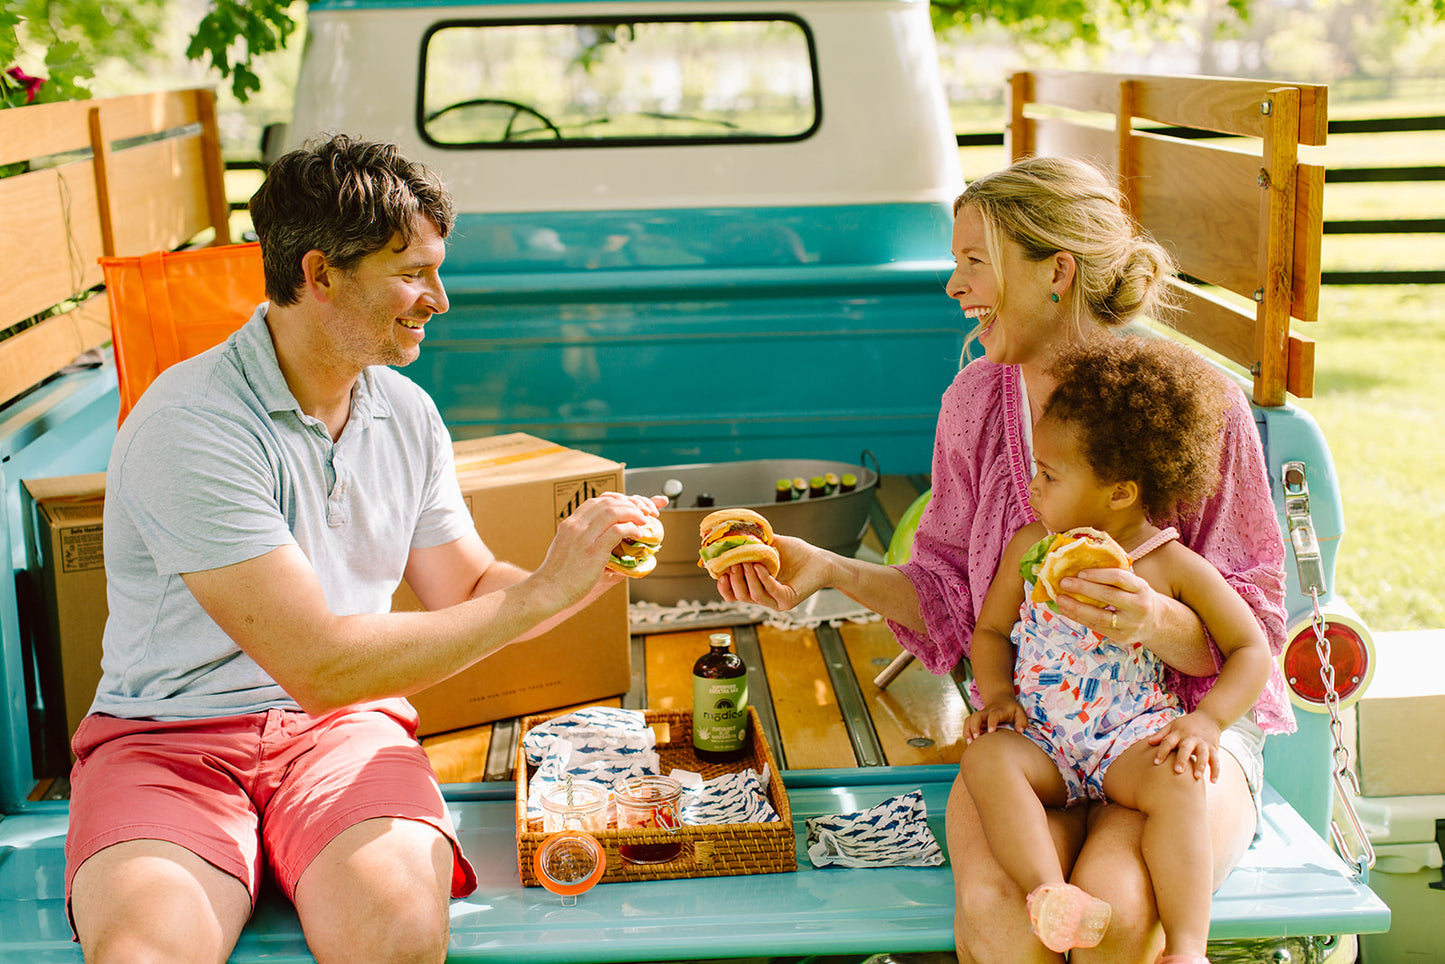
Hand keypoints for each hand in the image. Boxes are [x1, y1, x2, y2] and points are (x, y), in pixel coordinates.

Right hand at [536, 491, 663, 605]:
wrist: (547, 591)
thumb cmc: (558, 576)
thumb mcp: (566, 550)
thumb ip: (581, 541)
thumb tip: (601, 542)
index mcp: (570, 524)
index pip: (597, 501)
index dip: (617, 501)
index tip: (629, 508)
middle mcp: (576, 525)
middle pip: (608, 502)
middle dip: (629, 504)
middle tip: (642, 513)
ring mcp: (584, 537)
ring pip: (614, 511)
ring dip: (633, 513)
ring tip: (643, 520)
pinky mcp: (593, 551)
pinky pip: (618, 531)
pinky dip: (631, 529)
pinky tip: (638, 535)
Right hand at [716, 534, 828, 609]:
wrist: (820, 560)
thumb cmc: (797, 553)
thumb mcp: (771, 544)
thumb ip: (753, 540)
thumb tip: (733, 529)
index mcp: (757, 586)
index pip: (733, 594)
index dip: (724, 586)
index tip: (719, 573)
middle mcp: (765, 597)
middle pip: (740, 596)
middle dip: (734, 581)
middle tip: (734, 565)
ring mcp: (776, 601)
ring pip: (754, 596)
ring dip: (748, 579)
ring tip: (747, 563)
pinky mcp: (788, 601)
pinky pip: (771, 592)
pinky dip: (764, 579)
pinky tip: (761, 567)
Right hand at [963, 698, 1028, 742]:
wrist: (1000, 699)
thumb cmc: (1011, 709)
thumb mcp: (1020, 712)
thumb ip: (1021, 721)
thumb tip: (1020, 732)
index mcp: (999, 710)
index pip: (993, 715)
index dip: (991, 722)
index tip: (991, 731)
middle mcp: (986, 712)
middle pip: (977, 716)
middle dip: (975, 726)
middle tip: (976, 738)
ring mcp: (980, 716)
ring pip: (969, 719)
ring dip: (968, 731)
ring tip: (970, 743)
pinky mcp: (976, 720)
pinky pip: (967, 724)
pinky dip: (966, 733)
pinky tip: (969, 743)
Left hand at [1055, 565, 1165, 645]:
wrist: (1156, 622)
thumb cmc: (1137, 596)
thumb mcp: (1134, 584)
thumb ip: (1115, 578)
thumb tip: (1080, 566)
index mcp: (1142, 588)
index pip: (1120, 578)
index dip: (1099, 575)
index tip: (1080, 572)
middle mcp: (1139, 606)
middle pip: (1108, 596)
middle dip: (1083, 588)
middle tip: (1064, 582)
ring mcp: (1131, 624)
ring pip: (1099, 616)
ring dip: (1076, 607)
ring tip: (1060, 599)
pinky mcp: (1122, 637)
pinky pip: (1096, 627)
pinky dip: (1078, 618)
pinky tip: (1066, 610)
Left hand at [1146, 711, 1222, 779]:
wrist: (1209, 717)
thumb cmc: (1187, 724)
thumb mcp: (1173, 725)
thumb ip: (1161, 734)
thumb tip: (1148, 742)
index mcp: (1179, 732)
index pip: (1168, 741)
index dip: (1162, 751)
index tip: (1156, 763)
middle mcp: (1191, 737)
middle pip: (1186, 748)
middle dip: (1182, 759)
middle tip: (1178, 771)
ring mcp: (1203, 742)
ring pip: (1203, 754)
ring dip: (1201, 765)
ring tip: (1197, 777)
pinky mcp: (1213, 747)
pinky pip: (1216, 760)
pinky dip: (1215, 770)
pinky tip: (1213, 781)